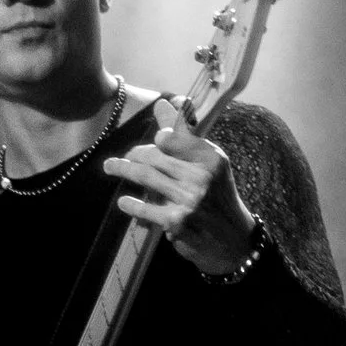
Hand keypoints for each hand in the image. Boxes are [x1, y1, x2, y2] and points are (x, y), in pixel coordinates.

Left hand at [102, 99, 258, 275]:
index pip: (175, 136)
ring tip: (111, 167)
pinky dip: (131, 204)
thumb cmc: (218, 197)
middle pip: (154, 155)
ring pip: (145, 176)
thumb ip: (186, 137)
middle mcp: (201, 176)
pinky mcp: (176, 221)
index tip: (155, 138)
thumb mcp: (211, 166)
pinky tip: (124, 202)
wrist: (233, 240)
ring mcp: (188, 199)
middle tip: (126, 157)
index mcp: (211, 158)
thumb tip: (163, 105)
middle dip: (134, 154)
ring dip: (123, 169)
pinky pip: (144, 208)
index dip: (161, 135)